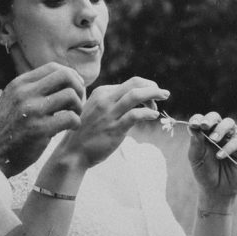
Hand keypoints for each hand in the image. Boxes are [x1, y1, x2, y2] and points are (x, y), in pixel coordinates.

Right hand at [0, 63, 84, 176]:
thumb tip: (61, 79)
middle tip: (77, 102)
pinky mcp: (40, 130)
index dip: (70, 76)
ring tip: (74, 116)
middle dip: (78, 88)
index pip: (54, 67)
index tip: (74, 90)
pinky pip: (71, 118)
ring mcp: (32, 111)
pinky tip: (71, 128)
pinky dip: (76, 123)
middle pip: (65, 76)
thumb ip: (31, 90)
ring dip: (79, 107)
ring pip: (71, 95)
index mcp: (19, 84)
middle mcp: (25, 93)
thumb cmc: (6, 130)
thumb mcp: (12, 101)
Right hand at [52, 77, 167, 169]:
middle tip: (163, 93)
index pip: (129, 83)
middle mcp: (105, 100)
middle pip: (135, 83)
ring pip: (136, 96)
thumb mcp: (95, 110)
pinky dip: (148, 113)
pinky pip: (136, 115)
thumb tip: (134, 101)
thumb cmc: (86, 133)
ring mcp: (109, 114)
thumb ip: (111, 103)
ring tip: (164, 98)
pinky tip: (153, 116)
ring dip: (154, 95)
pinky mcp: (114, 128)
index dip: (145, 88)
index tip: (150, 100)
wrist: (72, 153)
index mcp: (101, 93)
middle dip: (152, 86)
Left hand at [187, 112, 236, 203]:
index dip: (197, 119)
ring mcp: (229, 140)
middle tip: (204, 125)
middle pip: (216, 117)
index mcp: (204, 134)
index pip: (201, 120)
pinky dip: (227, 148)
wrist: (215, 189)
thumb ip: (195, 143)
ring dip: (220, 129)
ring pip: (229, 123)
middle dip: (210, 119)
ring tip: (213, 140)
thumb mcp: (196, 158)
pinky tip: (219, 156)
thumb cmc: (203, 173)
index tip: (193, 124)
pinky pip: (236, 142)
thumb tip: (194, 127)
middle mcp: (217, 134)